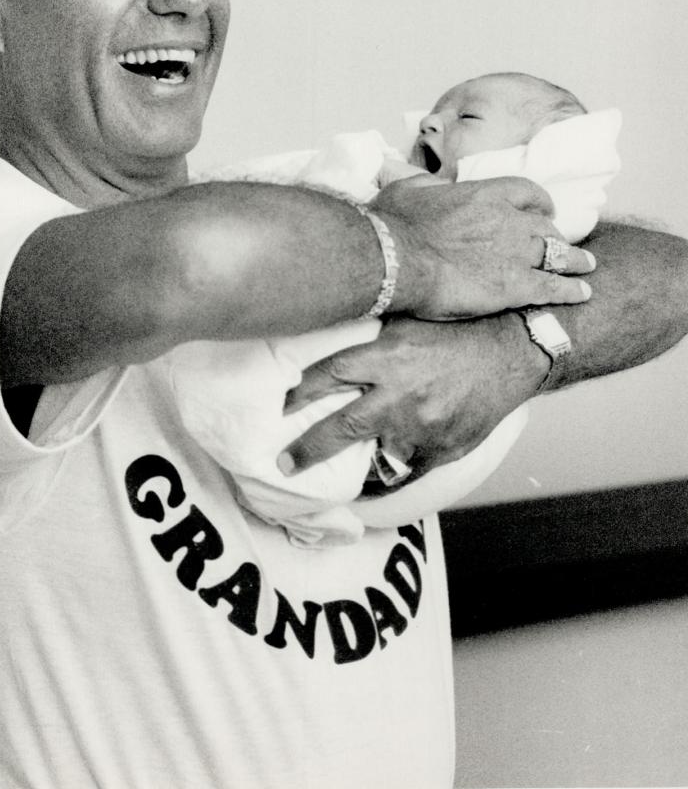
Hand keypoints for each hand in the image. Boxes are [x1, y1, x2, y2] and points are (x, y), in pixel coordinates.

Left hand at [279, 314, 548, 477]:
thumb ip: (369, 332)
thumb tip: (326, 324)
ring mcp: (424, 427)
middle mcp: (401, 395)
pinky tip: (377, 476)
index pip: (327, 377)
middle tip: (283, 465)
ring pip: (375, 457)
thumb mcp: (408, 318)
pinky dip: (393, 471)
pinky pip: (409, 470)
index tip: (278, 407)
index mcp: (387, 357)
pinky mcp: (445, 449)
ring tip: (332, 474)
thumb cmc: (458, 327)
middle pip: (340, 429)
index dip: (297, 394)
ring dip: (355, 463)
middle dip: (306, 450)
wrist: (514, 349)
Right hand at [373, 176, 594, 319]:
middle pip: (546, 226)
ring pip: (558, 254)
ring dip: (575, 261)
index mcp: (484, 193)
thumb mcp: (408, 190)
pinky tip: (582, 293)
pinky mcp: (514, 286)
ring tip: (586, 267)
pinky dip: (571, 290)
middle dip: (558, 236)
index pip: (527, 192)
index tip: (545, 210)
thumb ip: (429, 186)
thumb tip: (432, 185)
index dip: (540, 202)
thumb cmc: (394, 224)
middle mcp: (507, 220)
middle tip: (565, 245)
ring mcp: (514, 253)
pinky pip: (553, 287)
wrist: (395, 259)